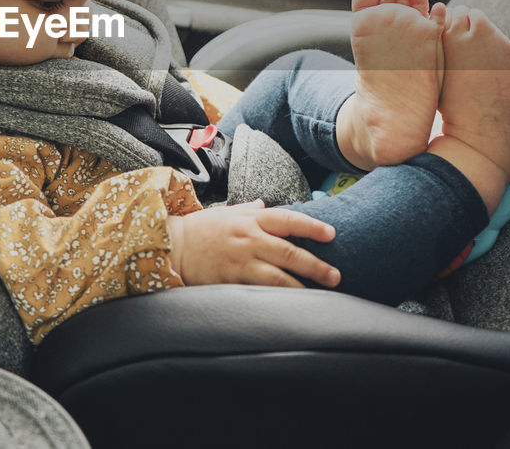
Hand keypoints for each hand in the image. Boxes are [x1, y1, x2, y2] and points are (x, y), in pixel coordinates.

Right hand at [167, 199, 340, 287]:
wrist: (174, 246)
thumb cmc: (203, 228)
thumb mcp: (229, 212)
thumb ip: (251, 209)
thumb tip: (266, 204)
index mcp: (251, 220)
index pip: (288, 220)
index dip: (312, 227)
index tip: (332, 234)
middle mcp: (249, 239)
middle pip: (289, 253)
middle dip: (315, 266)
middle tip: (335, 276)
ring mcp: (241, 262)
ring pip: (277, 276)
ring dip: (301, 286)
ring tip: (320, 294)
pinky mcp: (231, 281)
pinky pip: (259, 291)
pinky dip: (276, 298)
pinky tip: (291, 305)